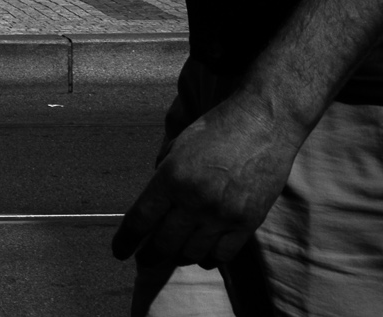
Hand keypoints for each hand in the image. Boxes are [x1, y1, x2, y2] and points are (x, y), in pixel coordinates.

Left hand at [111, 91, 303, 273]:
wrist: (263, 123)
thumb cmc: (216, 128)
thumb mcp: (178, 145)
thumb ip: (163, 173)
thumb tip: (155, 201)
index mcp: (171, 178)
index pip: (140, 220)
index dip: (126, 241)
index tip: (119, 252)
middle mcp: (194, 201)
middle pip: (164, 243)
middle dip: (150, 256)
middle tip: (145, 259)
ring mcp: (222, 215)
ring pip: (192, 254)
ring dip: (180, 257)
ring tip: (174, 254)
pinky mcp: (247, 223)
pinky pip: (223, 255)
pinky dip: (210, 258)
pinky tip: (204, 253)